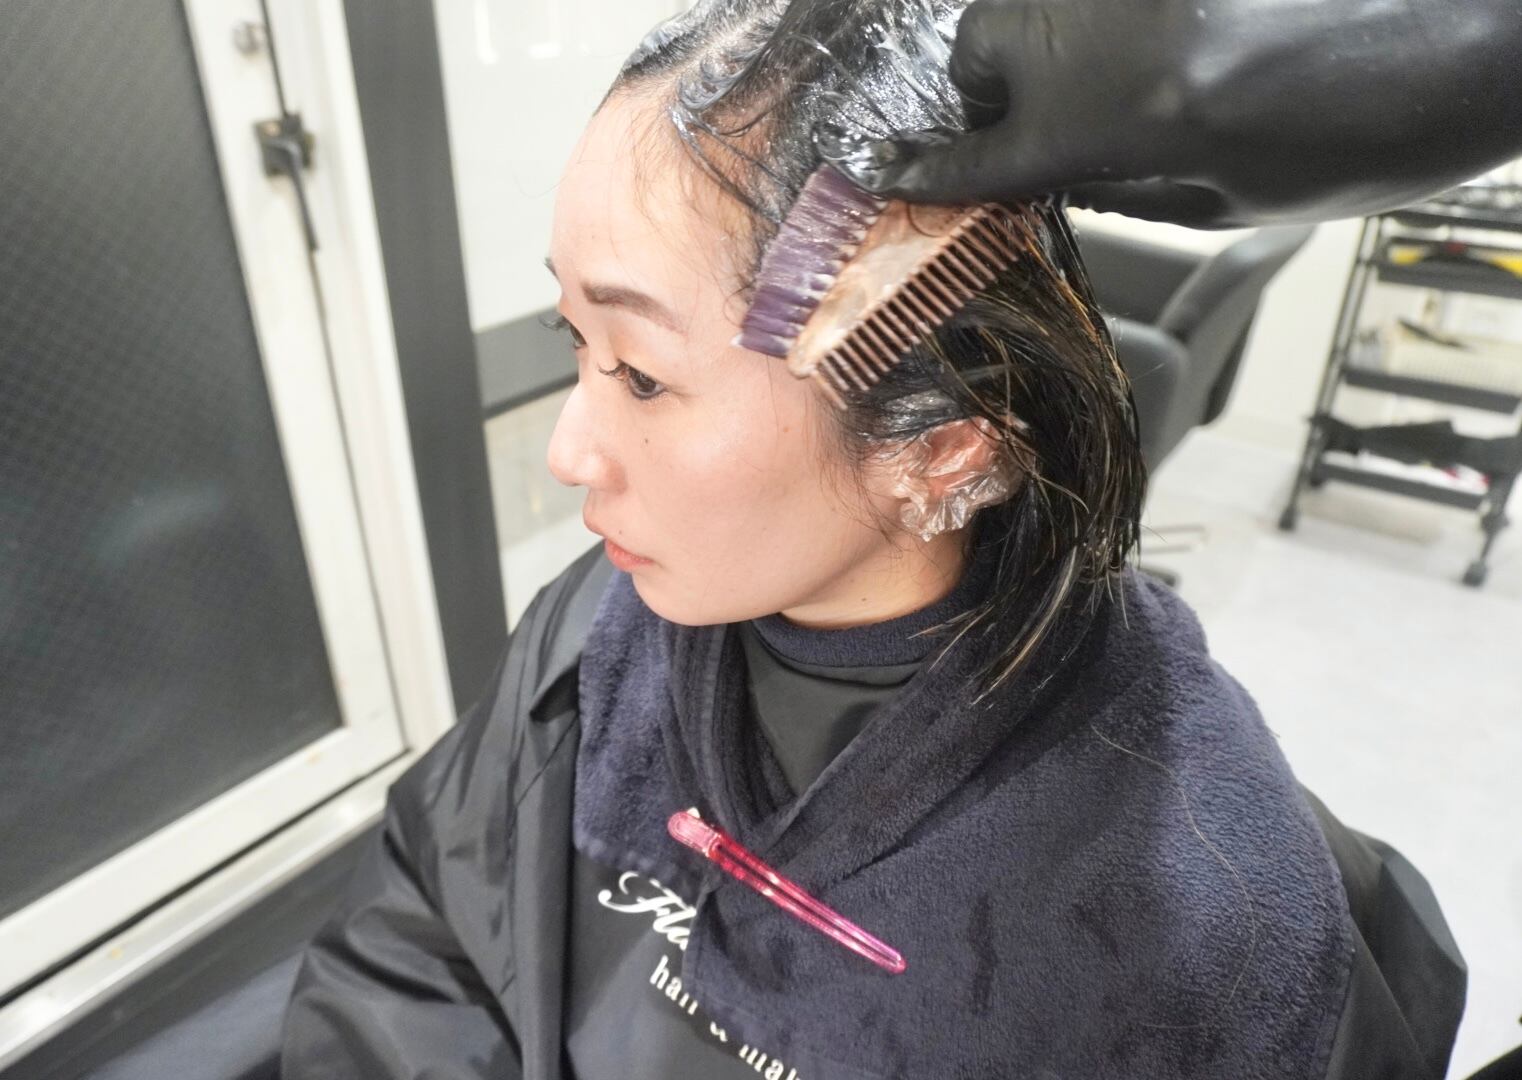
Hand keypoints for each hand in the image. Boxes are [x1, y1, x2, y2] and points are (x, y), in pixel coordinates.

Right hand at [835, 0, 1521, 227]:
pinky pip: (1095, 2)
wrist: (1494, 18)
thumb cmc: (1385, 128)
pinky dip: (1104, 30)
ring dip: (1047, 52)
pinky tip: (1169, 51)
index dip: (931, 174)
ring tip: (1125, 88)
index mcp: (1126, 112)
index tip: (886, 178)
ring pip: (1036, 7)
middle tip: (1032, 131)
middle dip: (990, 91)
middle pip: (984, 44)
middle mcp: (1113, 22)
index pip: (988, 150)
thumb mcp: (1242, 201)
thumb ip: (1125, 186)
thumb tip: (1054, 178)